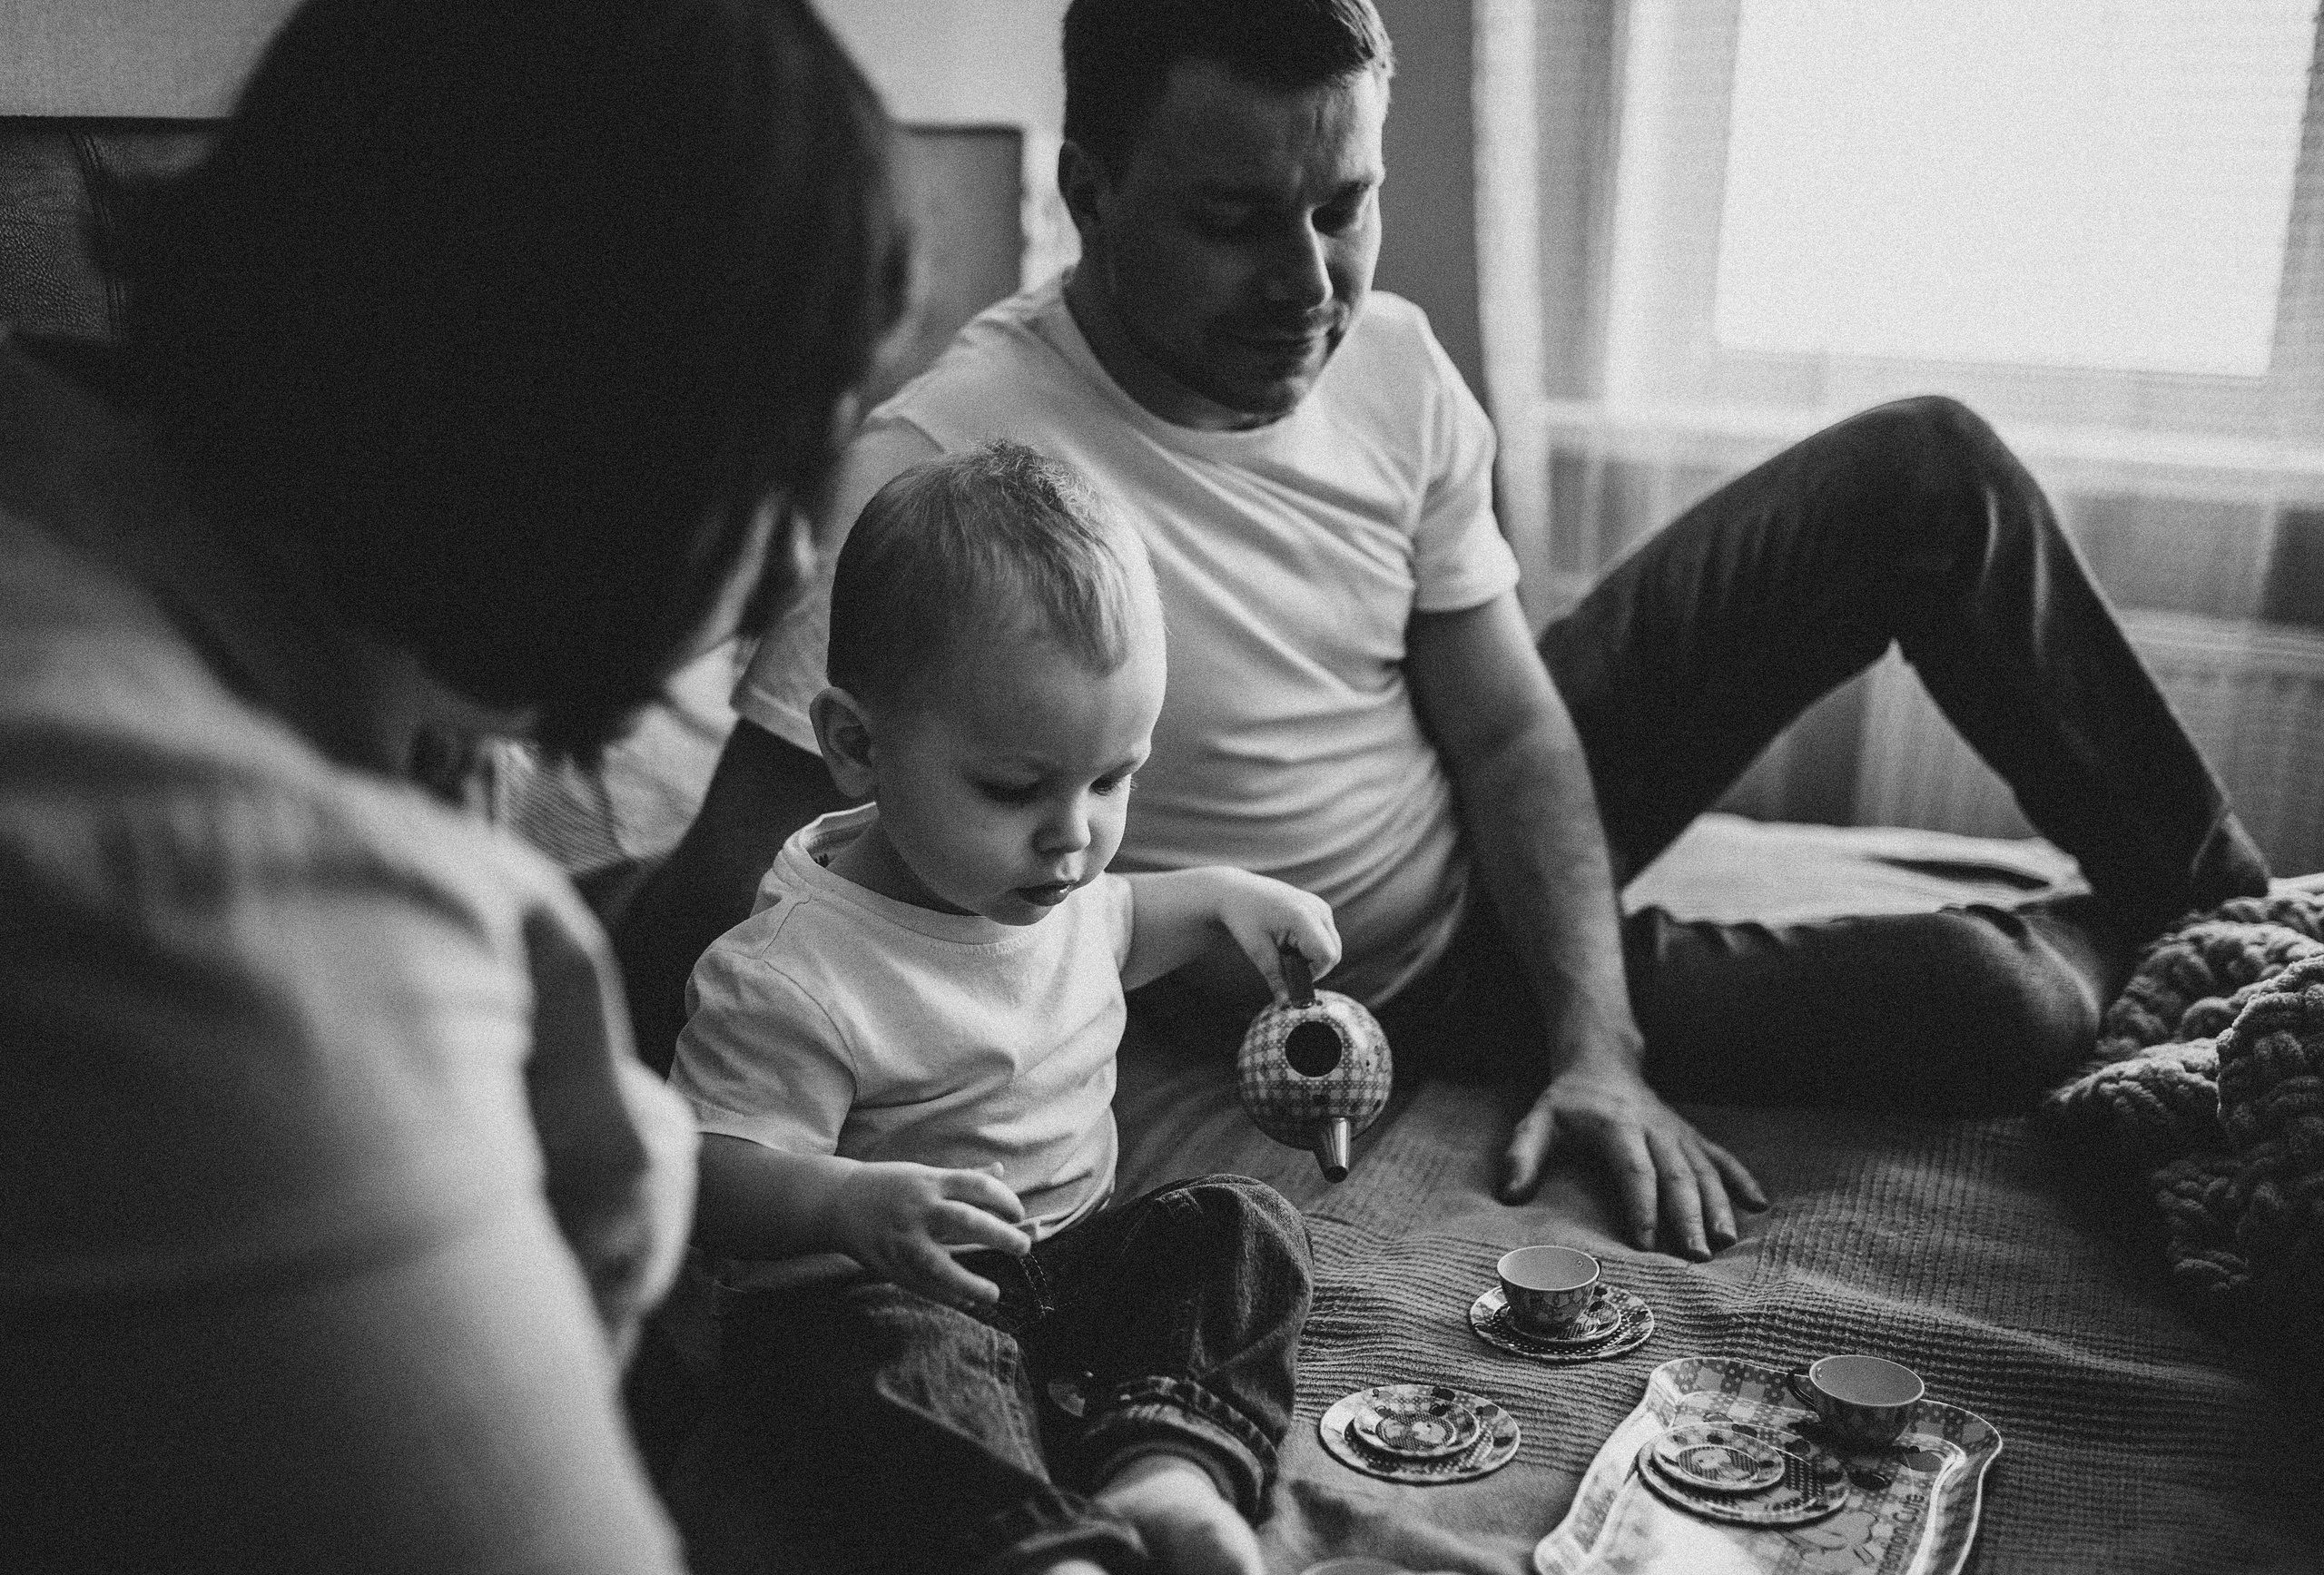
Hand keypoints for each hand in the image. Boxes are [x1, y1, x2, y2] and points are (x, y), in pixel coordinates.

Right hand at [824, 1161, 1029, 1308]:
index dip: (1006, 1200)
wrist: (837, 1201)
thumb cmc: (889, 1186)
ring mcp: (904, 1238)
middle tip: (1024, 1248)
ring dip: (971, 1283)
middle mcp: (919, 1207)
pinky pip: (921, 1285)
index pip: (979, 1187)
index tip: (1018, 1215)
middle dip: (1000, 1236)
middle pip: (967, 1221)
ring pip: (942, 1265)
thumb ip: (963, 1177)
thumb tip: (1001, 1172)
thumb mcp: (925, 1174)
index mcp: (931, 1181)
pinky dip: (944, 1296)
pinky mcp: (891, 1262)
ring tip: (994, 1294)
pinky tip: (964, 1301)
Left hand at [1214, 872, 1341, 1000]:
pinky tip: (1289, 941)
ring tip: (1285, 950)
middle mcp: (1318, 908)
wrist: (1236, 890)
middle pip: (1334, 952)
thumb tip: (1285, 1002)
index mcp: (1303, 916)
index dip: (1313, 973)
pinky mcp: (1319, 907)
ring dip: (1313, 956)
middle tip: (1286, 965)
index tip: (1291, 975)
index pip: (1327, 956)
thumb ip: (1274, 976)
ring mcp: (1321, 906)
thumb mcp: (1256, 949)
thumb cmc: (1243, 917)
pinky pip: (1326, 936)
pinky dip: (1312, 946)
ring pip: (1332, 945)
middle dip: (1314, 967)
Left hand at [1499, 1060, 1767, 1259]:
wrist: (1603, 1064)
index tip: (1647, 1242)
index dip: (1642, 1206)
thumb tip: (1509, 1196)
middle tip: (1697, 1256)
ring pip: (1704, 1170)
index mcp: (1617, 1127)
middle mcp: (1654, 1130)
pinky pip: (1721, 1157)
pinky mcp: (1691, 1136)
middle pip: (1677, 1175)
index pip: (1634, 1170)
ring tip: (1726, 1241)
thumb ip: (1521, 1156)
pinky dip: (1741, 1178)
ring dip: (1718, 1205)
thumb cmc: (1568, 1104)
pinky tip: (1759, 1202)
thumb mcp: (1537, 1122)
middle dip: (1688, 1216)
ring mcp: (1677, 1133)